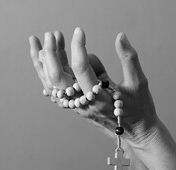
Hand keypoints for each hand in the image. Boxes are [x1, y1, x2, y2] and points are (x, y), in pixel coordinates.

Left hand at [29, 28, 158, 148]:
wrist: (136, 132)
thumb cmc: (139, 109)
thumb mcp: (138, 83)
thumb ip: (129, 59)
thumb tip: (120, 36)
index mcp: (100, 98)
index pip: (82, 69)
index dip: (78, 48)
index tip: (80, 31)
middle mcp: (84, 104)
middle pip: (58, 79)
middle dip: (51, 54)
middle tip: (50, 34)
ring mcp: (77, 106)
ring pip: (53, 84)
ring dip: (43, 63)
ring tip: (36, 42)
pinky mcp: (76, 105)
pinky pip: (58, 89)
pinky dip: (48, 74)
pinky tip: (43, 60)